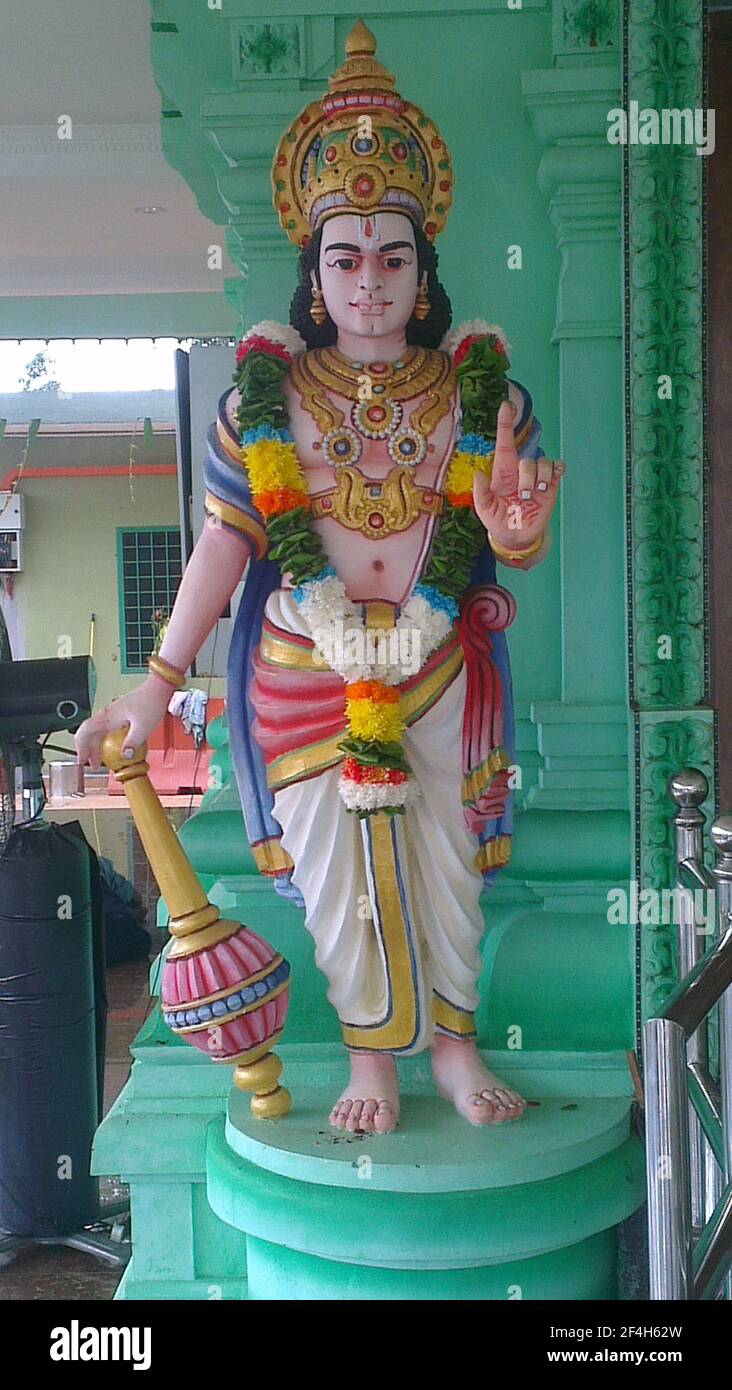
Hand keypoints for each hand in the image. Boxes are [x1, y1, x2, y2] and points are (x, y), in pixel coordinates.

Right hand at [75, 677, 170, 767]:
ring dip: (95, 745)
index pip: (85, 732)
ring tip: (100, 759)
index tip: (82, 760)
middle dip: (87, 750)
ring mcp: (113, 713)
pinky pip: (106, 728)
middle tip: (91, 764)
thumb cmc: (151, 701)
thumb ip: (132, 743)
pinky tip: (112, 746)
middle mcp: (108, 714)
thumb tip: (125, 755)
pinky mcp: (120, 712)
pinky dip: (104, 739)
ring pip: (97, 731)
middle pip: (89, 733)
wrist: (158, 687)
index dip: (81, 747)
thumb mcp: (143, 727)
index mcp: (108, 717)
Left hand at [472, 399, 563, 552]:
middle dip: (526, 477)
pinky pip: (556, 468)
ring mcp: (536, 477)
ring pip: (543, 463)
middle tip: (522, 498)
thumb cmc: (497, 519)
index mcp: (502, 472)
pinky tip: (551, 481)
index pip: (505, 442)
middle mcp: (520, 470)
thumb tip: (478, 472)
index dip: (505, 424)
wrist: (516, 536)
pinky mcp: (550, 484)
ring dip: (539, 480)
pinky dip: (556, 471)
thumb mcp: (484, 508)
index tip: (506, 405)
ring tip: (533, 496)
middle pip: (527, 459)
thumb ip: (480, 492)